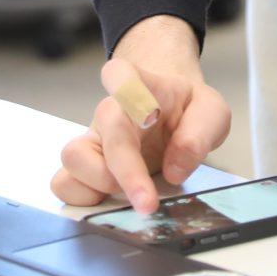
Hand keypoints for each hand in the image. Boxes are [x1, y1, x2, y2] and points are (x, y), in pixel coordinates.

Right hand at [49, 15, 231, 214]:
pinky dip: (83, 199)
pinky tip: (110, 202)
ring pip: (73, 157)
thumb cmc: (184, 109)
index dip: (125, 87)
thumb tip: (174, 169)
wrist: (168, 112)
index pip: (121, 73)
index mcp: (142, 86)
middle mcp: (110, 110)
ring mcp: (94, 138)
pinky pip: (65, 183)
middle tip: (148, 202)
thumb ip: (199, 134)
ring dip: (100, 184)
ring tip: (127, 195)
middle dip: (125, 171)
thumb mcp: (211, 112)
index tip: (146, 112)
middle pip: (105, 129)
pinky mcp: (85, 167)